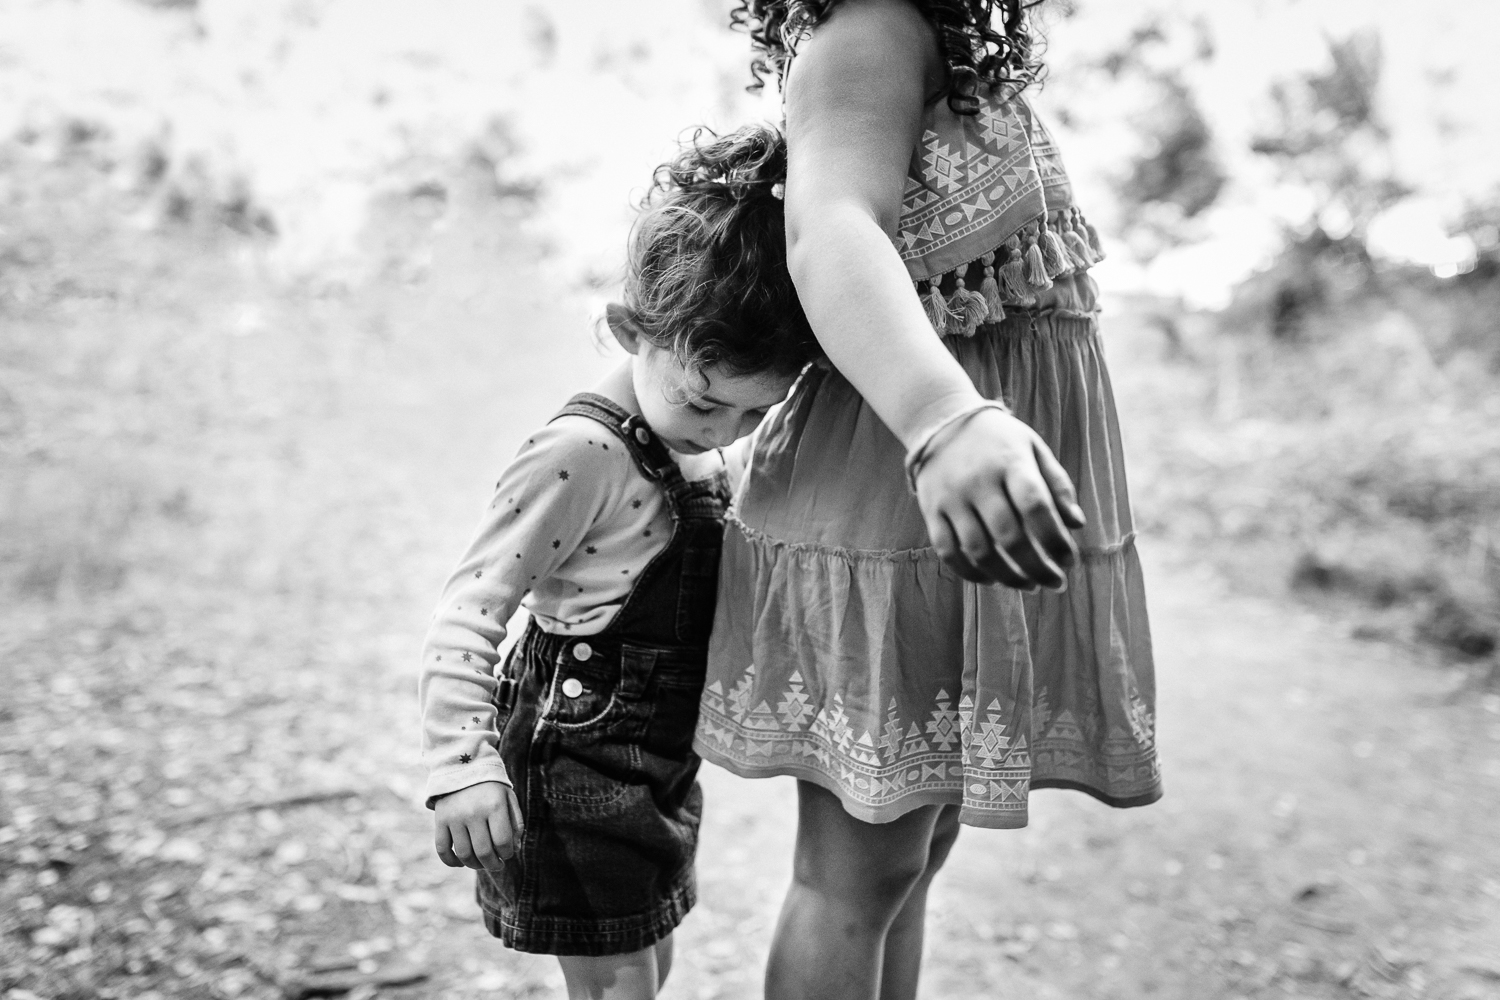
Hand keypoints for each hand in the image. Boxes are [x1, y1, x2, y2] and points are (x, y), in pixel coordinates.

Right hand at [433, 781, 523, 870]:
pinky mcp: (440, 820)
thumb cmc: (491, 788)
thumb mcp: (509, 798)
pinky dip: (451, 862)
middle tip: (497, 865)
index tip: (507, 853)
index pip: (502, 842)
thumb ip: (516, 823)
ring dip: (474, 865)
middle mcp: (473, 812)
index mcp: (494, 806)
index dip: (507, 854)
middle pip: (484, 852)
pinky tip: (461, 863)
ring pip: (464, 854)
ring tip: (481, 863)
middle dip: (493, 864)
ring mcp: (455, 817)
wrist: (462, 768)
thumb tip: (514, 850)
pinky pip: (442, 849)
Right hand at [914, 408, 1085, 588]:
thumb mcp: (1033, 448)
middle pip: (1008, 536)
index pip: (1035, 507)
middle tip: (1055, 583)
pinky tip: (993, 581)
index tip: (1069, 560)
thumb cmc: (998, 439)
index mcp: (1009, 462)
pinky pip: (948, 552)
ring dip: (1008, 576)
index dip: (1055, 539)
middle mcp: (978, 481)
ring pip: (979, 551)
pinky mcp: (931, 511)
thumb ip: (1057, 484)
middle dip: (1036, 568)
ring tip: (1028, 585)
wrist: (941, 420)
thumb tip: (1077, 524)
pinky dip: (971, 574)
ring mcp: (951, 498)